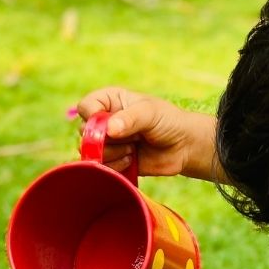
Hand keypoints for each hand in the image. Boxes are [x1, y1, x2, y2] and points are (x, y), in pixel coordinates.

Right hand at [75, 86, 220, 180]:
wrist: (183, 147)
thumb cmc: (167, 122)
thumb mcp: (149, 113)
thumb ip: (129, 119)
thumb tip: (109, 130)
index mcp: (110, 101)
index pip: (86, 106)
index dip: (91, 117)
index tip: (109, 125)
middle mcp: (105, 121)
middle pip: (86, 133)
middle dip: (106, 139)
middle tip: (130, 138)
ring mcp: (109, 142)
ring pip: (93, 152)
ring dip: (114, 154)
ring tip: (134, 149)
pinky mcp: (114, 161)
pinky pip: (102, 168)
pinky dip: (116, 166)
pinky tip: (132, 161)